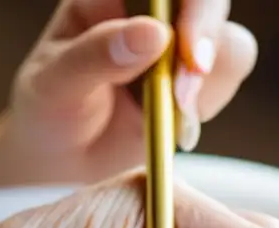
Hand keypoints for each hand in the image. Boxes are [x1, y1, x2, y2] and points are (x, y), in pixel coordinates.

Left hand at [0, 0, 256, 189]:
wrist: (61, 159)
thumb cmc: (48, 108)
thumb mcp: (55, 83)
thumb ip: (97, 55)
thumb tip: (153, 34)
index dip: (186, 1)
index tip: (180, 41)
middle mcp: (152, 9)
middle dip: (206, 33)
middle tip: (186, 83)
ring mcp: (180, 42)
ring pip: (229, 40)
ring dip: (209, 79)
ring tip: (174, 112)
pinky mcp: (198, 79)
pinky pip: (227, 77)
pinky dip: (208, 102)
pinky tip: (176, 125)